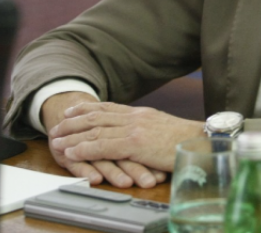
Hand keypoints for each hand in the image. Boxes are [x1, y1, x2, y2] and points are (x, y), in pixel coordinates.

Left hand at [50, 102, 204, 177]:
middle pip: (97, 116)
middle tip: (56, 126)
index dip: (87, 108)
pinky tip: (72, 153)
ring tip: (56, 141)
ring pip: (95, 130)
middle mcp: (135, 117)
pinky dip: (84, 149)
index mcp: (142, 113)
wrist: (204, 140)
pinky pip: (103, 146)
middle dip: (73, 121)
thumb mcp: (164, 128)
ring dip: (72, 136)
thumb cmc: (188, 140)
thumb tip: (140, 133)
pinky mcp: (135, 144)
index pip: (109, 107)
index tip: (72, 110)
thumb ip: (149, 128)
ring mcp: (134, 129)